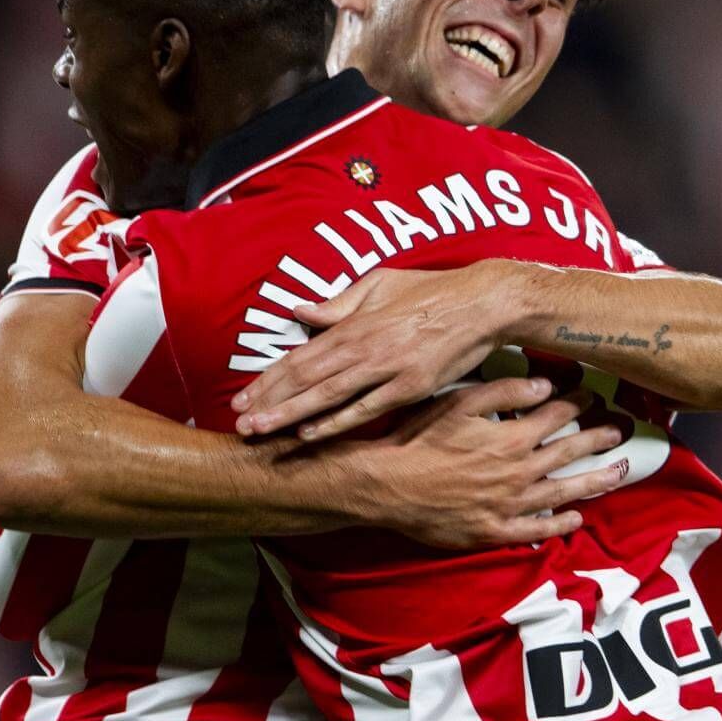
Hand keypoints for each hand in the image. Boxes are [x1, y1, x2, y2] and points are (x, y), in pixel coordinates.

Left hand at [233, 264, 514, 441]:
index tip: (242, 396)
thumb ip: (339, 304)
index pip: (301, 355)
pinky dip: (336, 422)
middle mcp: (364, 347)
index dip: (269, 378)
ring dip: (289, 415)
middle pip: (305, 378)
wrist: (482, 304)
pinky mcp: (411, 387)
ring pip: (328, 395)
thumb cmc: (431, 291)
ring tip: (260, 432)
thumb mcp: (380, 285)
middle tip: (239, 423)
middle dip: (268, 401)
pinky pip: (366, 409)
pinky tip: (309, 435)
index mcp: (354, 324)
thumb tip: (300, 311)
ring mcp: (387, 369)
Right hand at [324, 375, 624, 548]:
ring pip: (562, 492)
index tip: (593, 396)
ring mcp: (509, 505)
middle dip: (597, 439)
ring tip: (620, 473)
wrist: (387, 486)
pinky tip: (576, 519)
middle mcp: (518, 472)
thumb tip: (546, 386)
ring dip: (594, 481)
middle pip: (568, 452)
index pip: (555, 416)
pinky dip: (559, 525)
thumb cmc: (418, 439)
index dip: (578, 403)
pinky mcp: (494, 531)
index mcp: (511, 438)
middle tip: (620, 431)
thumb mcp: (459, 403)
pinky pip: (535, 530)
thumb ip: (505, 392)